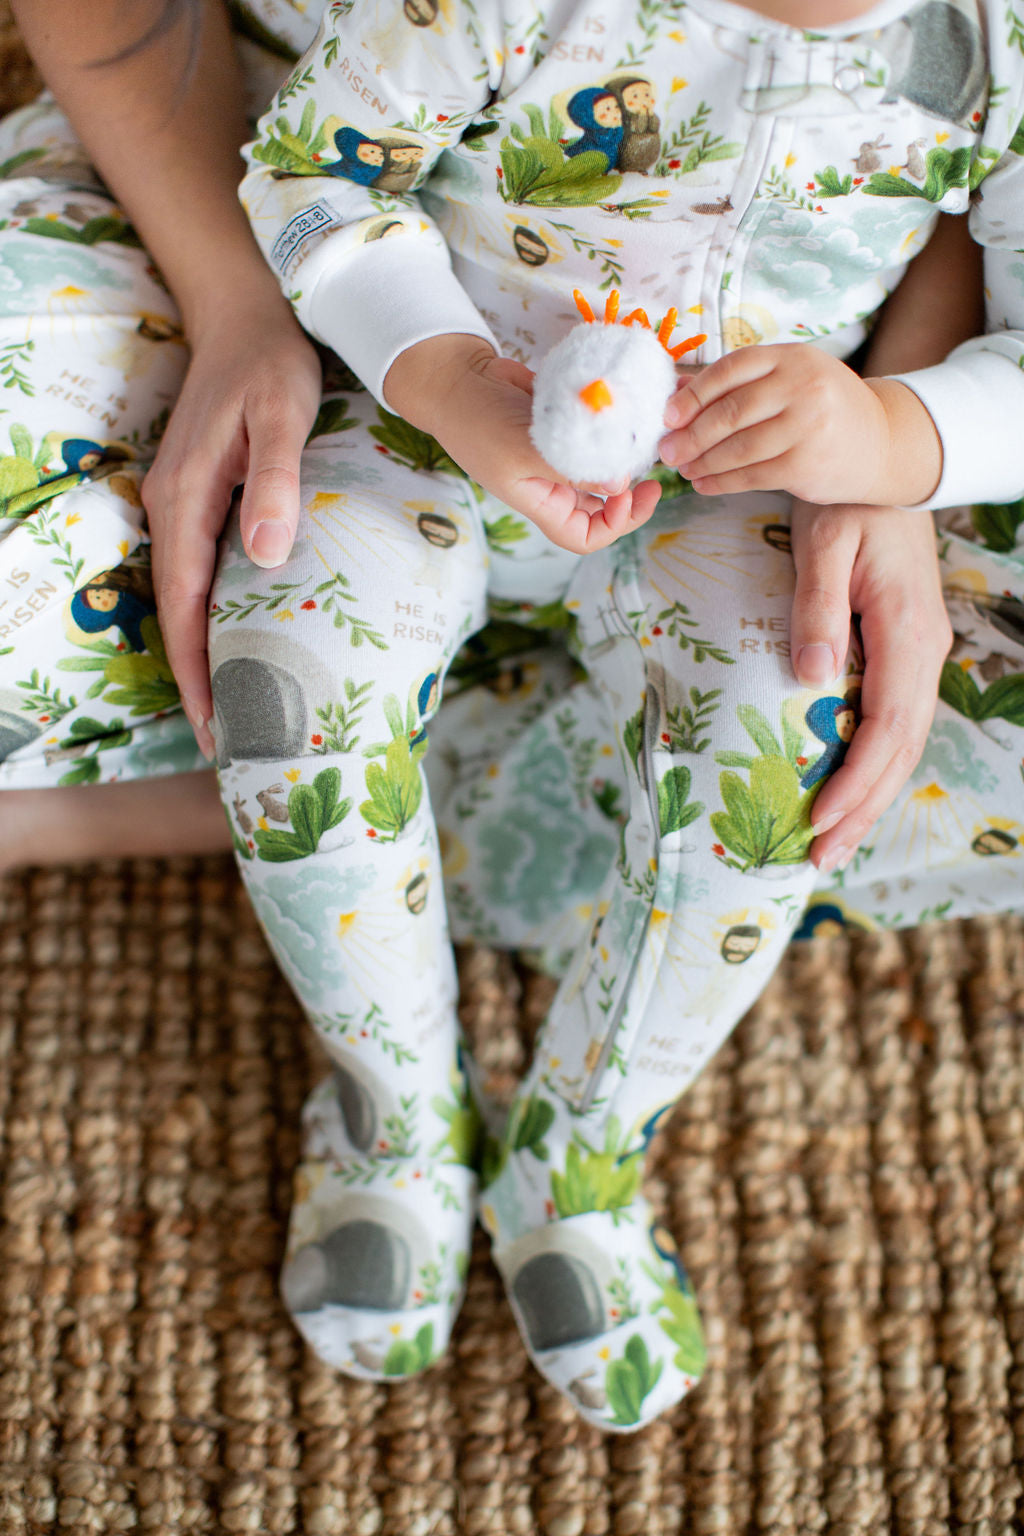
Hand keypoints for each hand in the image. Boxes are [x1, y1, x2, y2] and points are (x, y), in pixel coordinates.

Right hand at [142, 299, 321, 757]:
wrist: (246, 317)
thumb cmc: (271, 364)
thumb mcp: (284, 415)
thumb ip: (278, 482)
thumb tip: (268, 558)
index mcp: (187, 499)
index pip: (183, 603)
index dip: (195, 667)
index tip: (214, 724)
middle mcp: (173, 509)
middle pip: (179, 611)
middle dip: (199, 678)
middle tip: (230, 742)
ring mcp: (184, 505)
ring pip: (188, 595)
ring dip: (206, 651)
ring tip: (239, 709)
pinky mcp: (203, 499)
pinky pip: (202, 572)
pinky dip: (215, 614)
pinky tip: (243, 639)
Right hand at [384, 336, 661, 552]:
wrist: (459, 378)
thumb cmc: (477, 422)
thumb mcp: (522, 450)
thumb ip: (571, 467)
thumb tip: (621, 484)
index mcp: (542, 502)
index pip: (585, 536)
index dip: (614, 525)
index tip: (629, 493)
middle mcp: (554, 484)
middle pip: (602, 508)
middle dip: (629, 495)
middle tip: (652, 469)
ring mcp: (560, 456)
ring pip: (604, 469)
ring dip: (624, 458)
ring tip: (642, 438)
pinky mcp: (567, 426)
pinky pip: (597, 437)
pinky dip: (613, 428)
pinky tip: (627, 413)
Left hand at [658, 344, 941, 507]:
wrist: (881, 442)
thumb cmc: (823, 409)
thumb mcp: (790, 380)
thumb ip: (740, 383)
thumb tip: (676, 391)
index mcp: (792, 357)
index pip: (731, 369)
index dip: (694, 393)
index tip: (668, 415)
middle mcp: (802, 387)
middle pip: (731, 412)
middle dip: (691, 435)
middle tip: (666, 450)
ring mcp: (807, 427)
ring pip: (738, 448)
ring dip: (702, 462)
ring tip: (683, 469)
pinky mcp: (806, 465)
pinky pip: (751, 476)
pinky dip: (721, 483)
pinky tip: (704, 485)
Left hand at [788, 500, 952, 870]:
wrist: (881, 466)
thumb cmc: (846, 503)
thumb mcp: (824, 546)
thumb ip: (815, 611)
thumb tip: (813, 680)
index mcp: (906, 632)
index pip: (886, 726)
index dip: (855, 781)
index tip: (818, 819)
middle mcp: (922, 653)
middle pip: (898, 751)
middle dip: (861, 809)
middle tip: (818, 858)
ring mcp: (917, 655)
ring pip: (901, 744)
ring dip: (868, 797)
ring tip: (831, 843)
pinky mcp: (903, 654)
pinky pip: (892, 723)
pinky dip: (871, 765)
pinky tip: (847, 791)